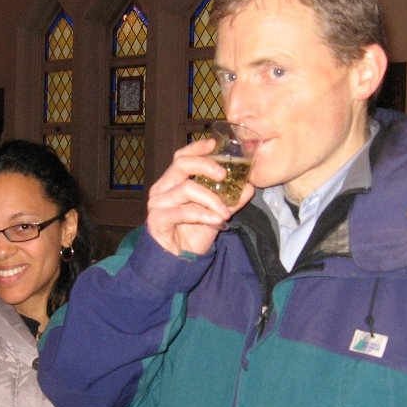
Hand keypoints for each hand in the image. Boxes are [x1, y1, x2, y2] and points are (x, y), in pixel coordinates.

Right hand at [146, 137, 253, 256]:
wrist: (177, 263)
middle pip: (181, 164)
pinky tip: (218, 220)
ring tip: (226, 213)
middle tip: (224, 175)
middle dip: (206, 165)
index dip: (197, 148)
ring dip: (211, 199)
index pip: (181, 157)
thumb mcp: (216, 214)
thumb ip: (230, 200)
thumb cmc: (192, 235)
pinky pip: (183, 211)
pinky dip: (204, 214)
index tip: (214, 144)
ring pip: (187, 188)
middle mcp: (162, 189)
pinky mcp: (157, 219)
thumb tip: (249, 187)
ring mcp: (157, 204)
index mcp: (172, 183)